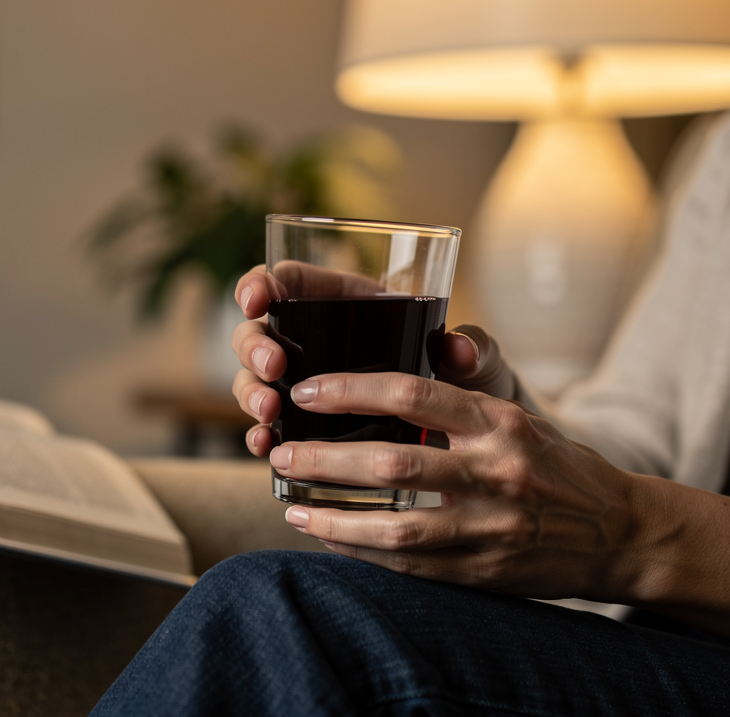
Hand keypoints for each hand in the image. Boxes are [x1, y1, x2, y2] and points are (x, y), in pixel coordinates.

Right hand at [229, 265, 518, 457]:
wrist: (477, 447)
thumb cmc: (472, 387)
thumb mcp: (479, 363)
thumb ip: (474, 349)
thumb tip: (460, 348)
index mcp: (349, 303)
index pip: (290, 281)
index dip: (263, 283)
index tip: (257, 298)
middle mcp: (315, 340)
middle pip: (259, 330)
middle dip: (254, 347)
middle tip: (273, 368)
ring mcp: (305, 384)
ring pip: (254, 378)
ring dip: (250, 393)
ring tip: (269, 414)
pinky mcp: (306, 427)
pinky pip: (268, 426)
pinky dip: (259, 434)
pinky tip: (264, 445)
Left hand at [268, 371, 642, 602]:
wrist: (622, 533)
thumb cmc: (559, 465)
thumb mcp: (519, 414)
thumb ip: (462, 392)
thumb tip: (407, 359)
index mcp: (500, 421)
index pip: (414, 393)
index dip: (352, 390)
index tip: (307, 391)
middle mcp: (496, 471)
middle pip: (392, 464)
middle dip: (324, 460)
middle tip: (279, 454)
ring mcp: (491, 526)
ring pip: (395, 525)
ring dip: (333, 518)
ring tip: (291, 506)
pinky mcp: (485, 571)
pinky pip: (411, 564)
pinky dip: (363, 552)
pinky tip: (328, 538)